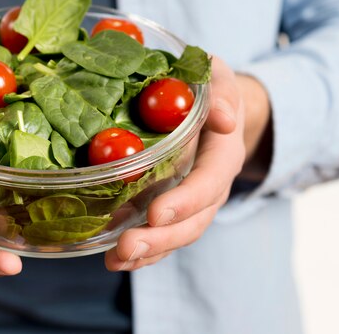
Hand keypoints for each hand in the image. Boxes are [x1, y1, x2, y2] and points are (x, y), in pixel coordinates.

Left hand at [105, 57, 269, 270]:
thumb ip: (222, 94)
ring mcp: (191, 203)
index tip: (158, 213)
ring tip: (116, 260)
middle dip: (160, 238)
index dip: (186, 201)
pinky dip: (141, 252)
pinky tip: (114, 260)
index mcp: (222, 154)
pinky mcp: (171, 208)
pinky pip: (160, 236)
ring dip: (147, 253)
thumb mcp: (219, 79)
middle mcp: (209, 186)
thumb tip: (223, 118)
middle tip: (126, 247)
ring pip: (175, 236)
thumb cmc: (209, 88)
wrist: (213, 109)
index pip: (209, 182)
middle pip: (192, 222)